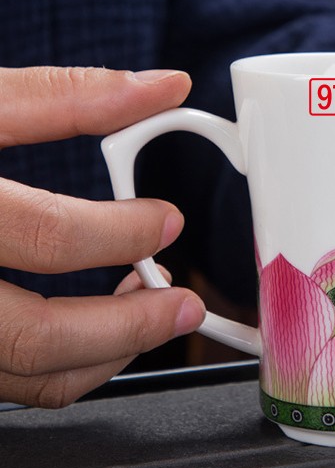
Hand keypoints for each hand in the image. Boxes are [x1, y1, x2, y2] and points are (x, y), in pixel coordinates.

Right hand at [0, 67, 205, 407]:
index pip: (44, 233)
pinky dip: (62, 365)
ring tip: (153, 316)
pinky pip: (7, 380)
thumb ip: (65, 95)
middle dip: (129, 326)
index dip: (121, 233)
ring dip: (104, 354)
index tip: (168, 220)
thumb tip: (164, 87)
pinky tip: (94, 329)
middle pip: (33, 337)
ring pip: (22, 374)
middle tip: (184, 301)